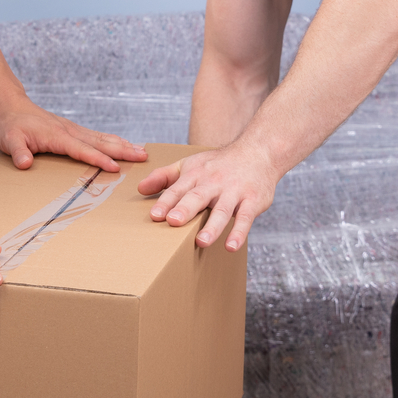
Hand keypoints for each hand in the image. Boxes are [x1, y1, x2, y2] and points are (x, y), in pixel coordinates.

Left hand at [0, 95, 147, 173]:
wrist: (11, 106)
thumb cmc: (10, 126)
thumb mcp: (9, 140)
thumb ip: (18, 152)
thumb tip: (25, 163)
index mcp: (57, 136)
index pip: (82, 150)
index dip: (99, 159)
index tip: (116, 167)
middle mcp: (70, 131)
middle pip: (100, 142)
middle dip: (122, 150)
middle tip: (143, 156)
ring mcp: (73, 129)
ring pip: (102, 138)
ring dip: (122, 144)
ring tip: (142, 151)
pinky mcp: (72, 130)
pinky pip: (96, 136)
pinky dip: (112, 140)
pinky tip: (122, 144)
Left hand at [137, 145, 277, 250]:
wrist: (258, 152)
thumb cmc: (218, 164)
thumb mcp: (189, 164)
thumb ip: (164, 176)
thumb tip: (139, 189)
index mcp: (196, 175)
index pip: (178, 189)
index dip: (166, 201)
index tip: (155, 215)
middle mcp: (214, 182)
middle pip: (198, 196)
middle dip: (186, 209)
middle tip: (173, 221)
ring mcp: (234, 192)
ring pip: (222, 210)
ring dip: (212, 226)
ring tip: (201, 241)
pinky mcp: (252, 201)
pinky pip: (246, 217)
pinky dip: (239, 232)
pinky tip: (231, 246)